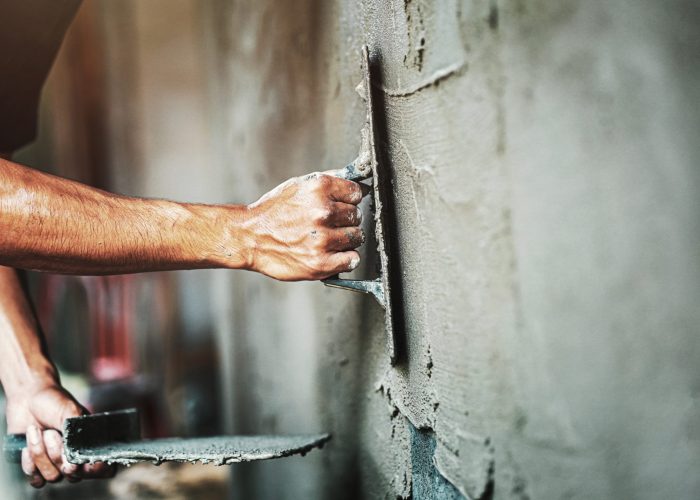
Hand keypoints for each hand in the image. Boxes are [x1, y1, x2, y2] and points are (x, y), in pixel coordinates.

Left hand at [5, 383, 114, 487]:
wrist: (28, 398)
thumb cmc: (54, 402)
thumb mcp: (70, 412)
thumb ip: (76, 431)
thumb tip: (75, 450)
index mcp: (89, 444)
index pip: (99, 469)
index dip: (92, 469)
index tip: (78, 458)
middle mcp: (74, 458)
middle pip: (71, 474)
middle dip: (58, 454)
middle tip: (52, 433)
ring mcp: (55, 464)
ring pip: (52, 476)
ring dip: (41, 452)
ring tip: (38, 431)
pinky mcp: (36, 467)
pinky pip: (36, 480)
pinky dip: (30, 463)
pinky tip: (28, 445)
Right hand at [245, 172, 368, 280]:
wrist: (249, 238)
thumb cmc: (273, 212)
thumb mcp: (297, 186)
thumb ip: (328, 182)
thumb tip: (357, 181)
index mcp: (319, 188)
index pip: (355, 192)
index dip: (349, 200)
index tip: (341, 205)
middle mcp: (323, 212)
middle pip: (356, 216)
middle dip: (345, 220)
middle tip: (327, 224)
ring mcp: (323, 239)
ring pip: (356, 237)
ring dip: (345, 239)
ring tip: (326, 239)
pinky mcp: (321, 263)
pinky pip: (352, 260)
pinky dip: (345, 259)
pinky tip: (331, 253)